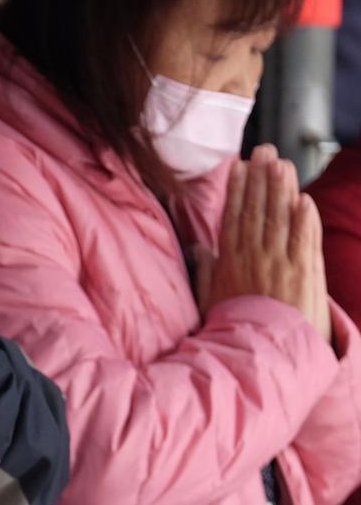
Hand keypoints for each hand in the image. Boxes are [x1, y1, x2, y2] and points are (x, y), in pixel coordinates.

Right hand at [202, 145, 330, 342]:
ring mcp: (280, 263)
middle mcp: (255, 256)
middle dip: (261, 178)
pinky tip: (305, 200)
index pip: (234, 216)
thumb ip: (204, 270)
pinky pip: (305, 239)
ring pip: (281, 218)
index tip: (240, 167)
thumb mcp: (208, 299)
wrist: (261, 353)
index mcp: (230, 261)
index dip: (238, 189)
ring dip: (282, 189)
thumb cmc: (233, 329)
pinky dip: (306, 219)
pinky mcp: (304, 273)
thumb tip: (198, 246)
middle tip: (265, 151)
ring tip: (283, 165)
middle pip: (258, 210)